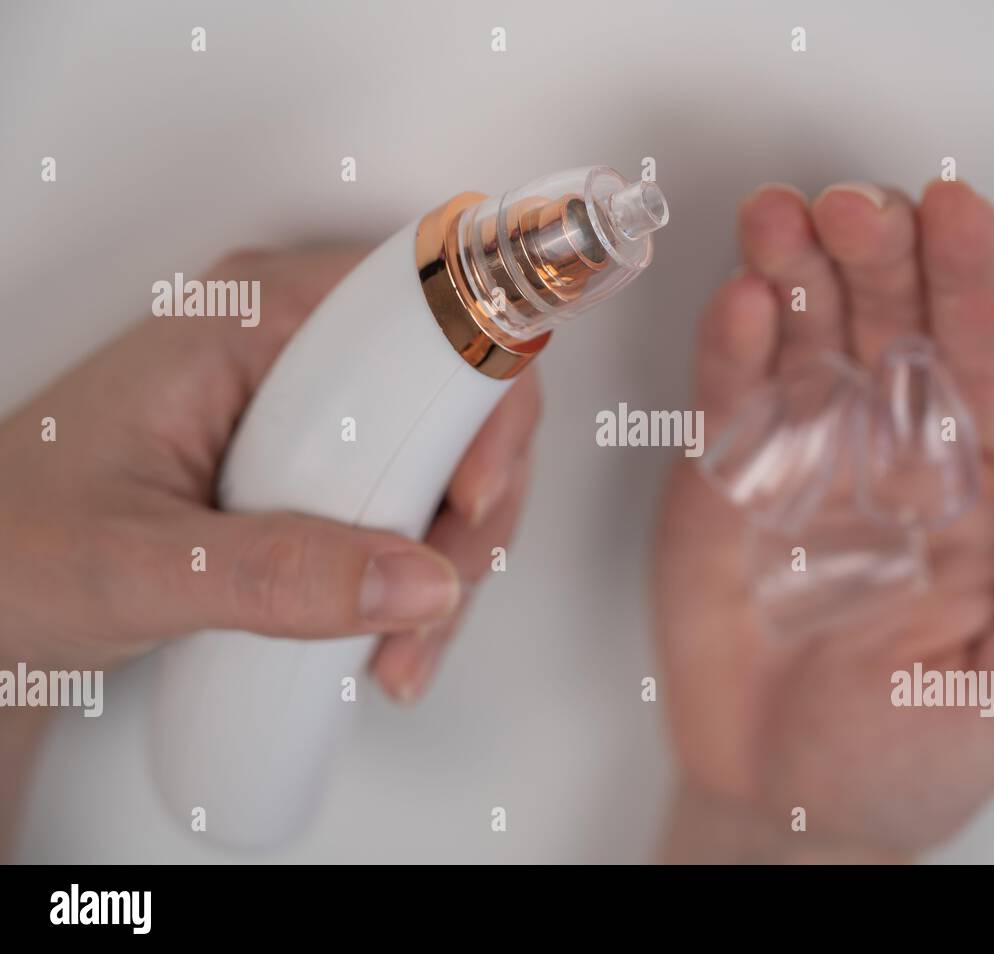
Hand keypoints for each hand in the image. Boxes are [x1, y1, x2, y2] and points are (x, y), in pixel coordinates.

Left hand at [0, 247, 536, 696]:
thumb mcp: (140, 566)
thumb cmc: (8, 545)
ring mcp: (307, 404)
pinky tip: (393, 633)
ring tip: (408, 646)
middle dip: (476, 505)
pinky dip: (423, 569)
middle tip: (445, 594)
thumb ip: (279, 576)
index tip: (473, 491)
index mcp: (253, 319)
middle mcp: (292, 345)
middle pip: (456, 390)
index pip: (424, 309)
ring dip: (455, 553)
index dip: (481, 392)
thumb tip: (420, 582)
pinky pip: (410, 493)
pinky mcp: (310, 459)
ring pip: (444, 453)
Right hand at [653, 181, 993, 860]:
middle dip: (876, 252)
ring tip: (781, 219)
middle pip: (892, 322)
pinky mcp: (724, 484)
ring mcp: (804, 460)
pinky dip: (728, 348)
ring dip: (794, 272)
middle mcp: (893, 451)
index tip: (958, 211)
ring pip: (805, 338)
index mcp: (980, 482)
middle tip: (852, 208)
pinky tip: (737, 302)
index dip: (976, 276)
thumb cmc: (914, 756)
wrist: (790, 806)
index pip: (987, 353)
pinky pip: (728, 400)